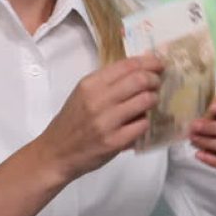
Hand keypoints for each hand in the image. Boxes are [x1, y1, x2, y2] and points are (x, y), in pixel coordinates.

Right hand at [34, 54, 162, 181]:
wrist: (56, 153)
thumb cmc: (72, 121)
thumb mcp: (83, 94)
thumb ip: (108, 82)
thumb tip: (140, 70)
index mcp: (90, 84)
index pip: (127, 65)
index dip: (149, 62)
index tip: (159, 64)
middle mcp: (98, 100)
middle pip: (139, 80)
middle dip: (154, 79)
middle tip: (157, 83)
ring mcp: (106, 121)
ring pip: (145, 100)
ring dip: (154, 99)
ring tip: (152, 102)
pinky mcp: (114, 141)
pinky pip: (142, 125)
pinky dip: (146, 121)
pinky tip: (141, 122)